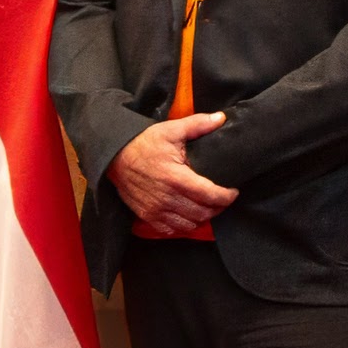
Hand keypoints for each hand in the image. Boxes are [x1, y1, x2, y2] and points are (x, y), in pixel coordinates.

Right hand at [111, 113, 240, 239]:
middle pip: (203, 213)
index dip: (227, 196)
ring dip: (202, 217)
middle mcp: (167, 198)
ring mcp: (156, 209)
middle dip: (218, 207)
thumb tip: (221, 118)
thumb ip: (198, 125)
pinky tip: (187, 214)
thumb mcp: (171, 130)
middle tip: (222, 198)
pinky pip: (171, 229)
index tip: (233, 191)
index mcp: (176, 177)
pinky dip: (183, 225)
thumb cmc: (144, 143)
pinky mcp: (147, 216)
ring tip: (206, 206)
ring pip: (190, 224)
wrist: (114, 156)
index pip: (211, 195)